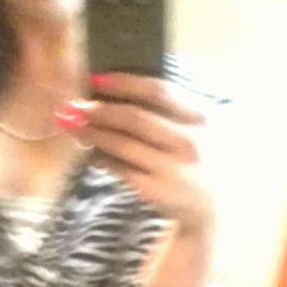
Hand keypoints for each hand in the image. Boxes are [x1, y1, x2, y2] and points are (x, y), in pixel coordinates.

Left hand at [55, 73, 217, 236]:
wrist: (214, 207)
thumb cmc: (201, 160)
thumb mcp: (200, 129)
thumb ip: (173, 110)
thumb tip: (121, 89)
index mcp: (200, 116)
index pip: (158, 91)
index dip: (124, 83)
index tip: (95, 79)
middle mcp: (189, 141)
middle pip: (135, 118)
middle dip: (100, 110)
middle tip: (74, 106)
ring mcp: (173, 167)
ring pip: (123, 145)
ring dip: (93, 133)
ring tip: (71, 125)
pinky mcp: (157, 190)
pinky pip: (121, 169)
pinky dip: (102, 159)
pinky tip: (91, 153)